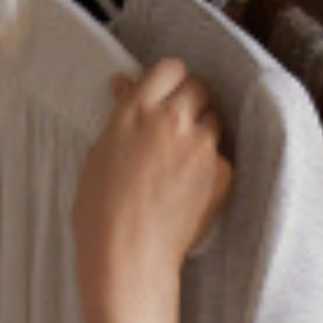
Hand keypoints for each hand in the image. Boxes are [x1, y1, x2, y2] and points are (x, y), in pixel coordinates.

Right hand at [74, 61, 231, 322]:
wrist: (128, 254)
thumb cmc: (102, 210)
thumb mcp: (100, 152)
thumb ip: (120, 115)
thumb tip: (124, 87)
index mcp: (136, 110)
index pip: (169, 68)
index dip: (171, 79)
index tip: (168, 89)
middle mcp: (172, 121)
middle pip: (199, 88)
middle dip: (191, 100)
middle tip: (178, 121)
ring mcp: (200, 146)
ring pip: (214, 120)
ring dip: (203, 130)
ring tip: (182, 158)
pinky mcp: (221, 172)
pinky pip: (222, 156)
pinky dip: (212, 166)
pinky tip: (190, 186)